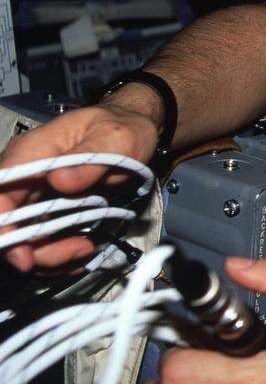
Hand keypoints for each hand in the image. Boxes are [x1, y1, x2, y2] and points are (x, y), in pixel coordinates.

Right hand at [0, 102, 159, 271]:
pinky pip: (41, 238)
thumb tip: (59, 180)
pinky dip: (58, 252)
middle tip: (67, 255)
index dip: (2, 222)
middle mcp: (26, 174)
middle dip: (27, 247)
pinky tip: (80, 251)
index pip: (0, 189)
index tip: (21, 251)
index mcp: (32, 150)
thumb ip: (89, 159)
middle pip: (6, 218)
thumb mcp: (116, 138)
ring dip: (48, 252)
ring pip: (22, 234)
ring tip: (84, 249)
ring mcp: (34, 194)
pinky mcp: (47, 209)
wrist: (135, 131)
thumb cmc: (121, 128)